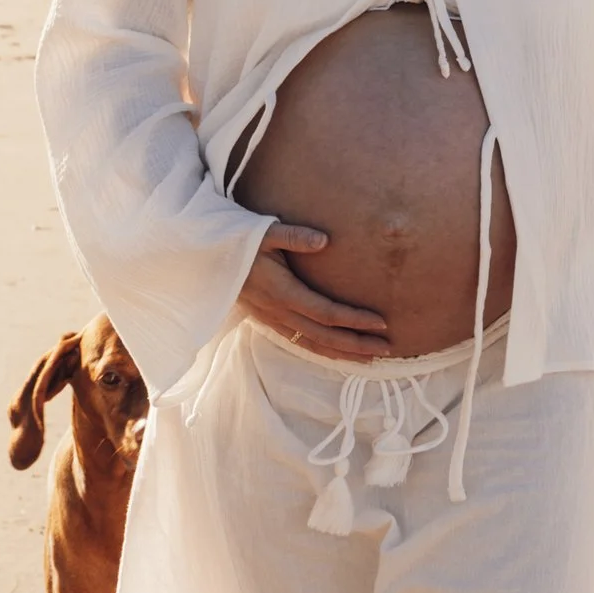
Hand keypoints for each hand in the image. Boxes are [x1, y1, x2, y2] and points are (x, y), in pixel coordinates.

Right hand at [236, 219, 391, 362]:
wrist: (206, 258)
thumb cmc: (238, 240)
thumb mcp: (264, 233)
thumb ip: (294, 236)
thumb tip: (325, 240)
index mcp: (282, 292)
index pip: (326, 312)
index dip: (355, 320)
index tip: (381, 322)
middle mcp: (278, 312)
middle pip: (324, 336)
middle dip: (356, 345)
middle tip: (387, 349)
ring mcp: (272, 320)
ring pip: (311, 344)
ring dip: (342, 353)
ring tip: (370, 359)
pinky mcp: (267, 321)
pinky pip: (299, 342)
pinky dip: (322, 350)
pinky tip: (338, 353)